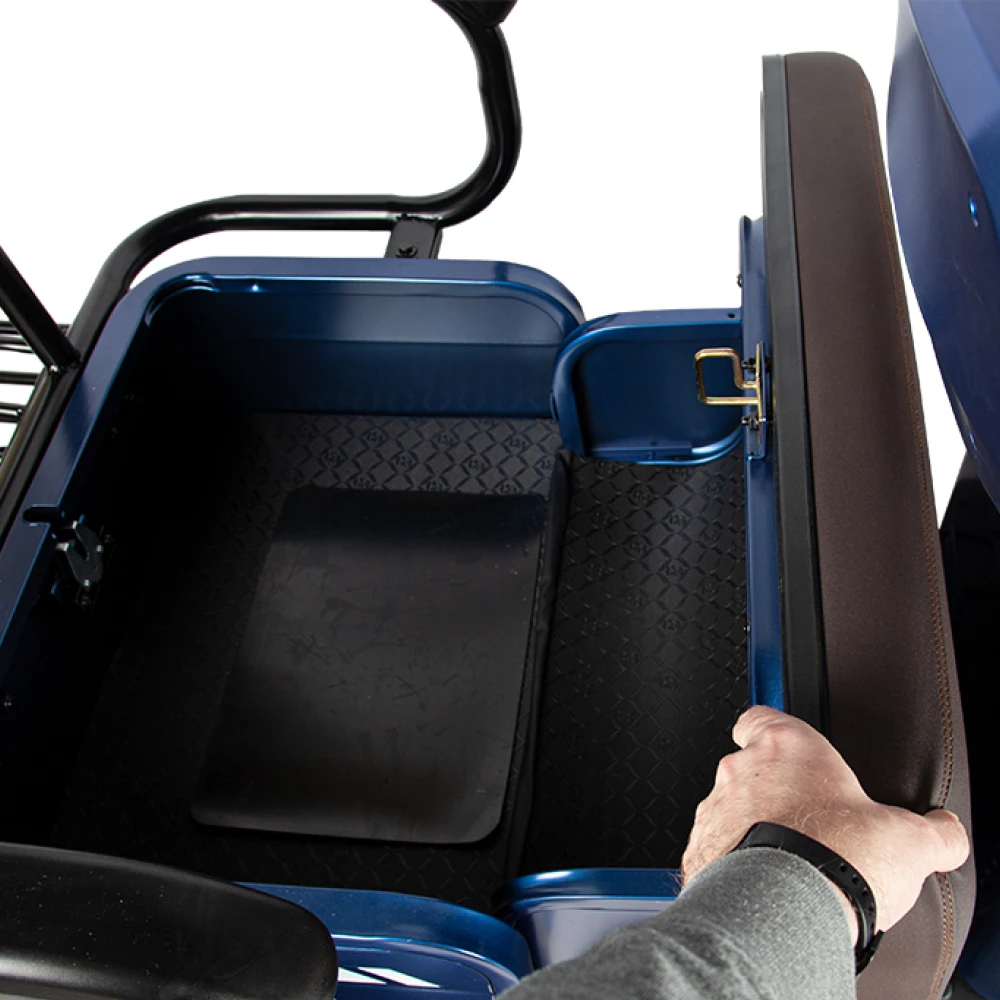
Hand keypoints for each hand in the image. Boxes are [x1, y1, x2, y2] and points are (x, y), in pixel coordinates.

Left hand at [681, 706, 969, 934]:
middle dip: (774, 792)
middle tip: (808, 825)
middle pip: (750, 767)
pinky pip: (713, 849)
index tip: (785, 746)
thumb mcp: (910, 841)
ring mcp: (716, 809)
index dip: (772, 729)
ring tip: (788, 864)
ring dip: (750, 828)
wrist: (789, 914)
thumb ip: (930, 830)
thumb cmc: (839, 862)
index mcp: (789, 747)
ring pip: (730, 809)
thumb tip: (942, 832)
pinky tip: (764, 886)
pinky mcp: (698, 850)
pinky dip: (732, 863)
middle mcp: (743, 769)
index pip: (763, 716)